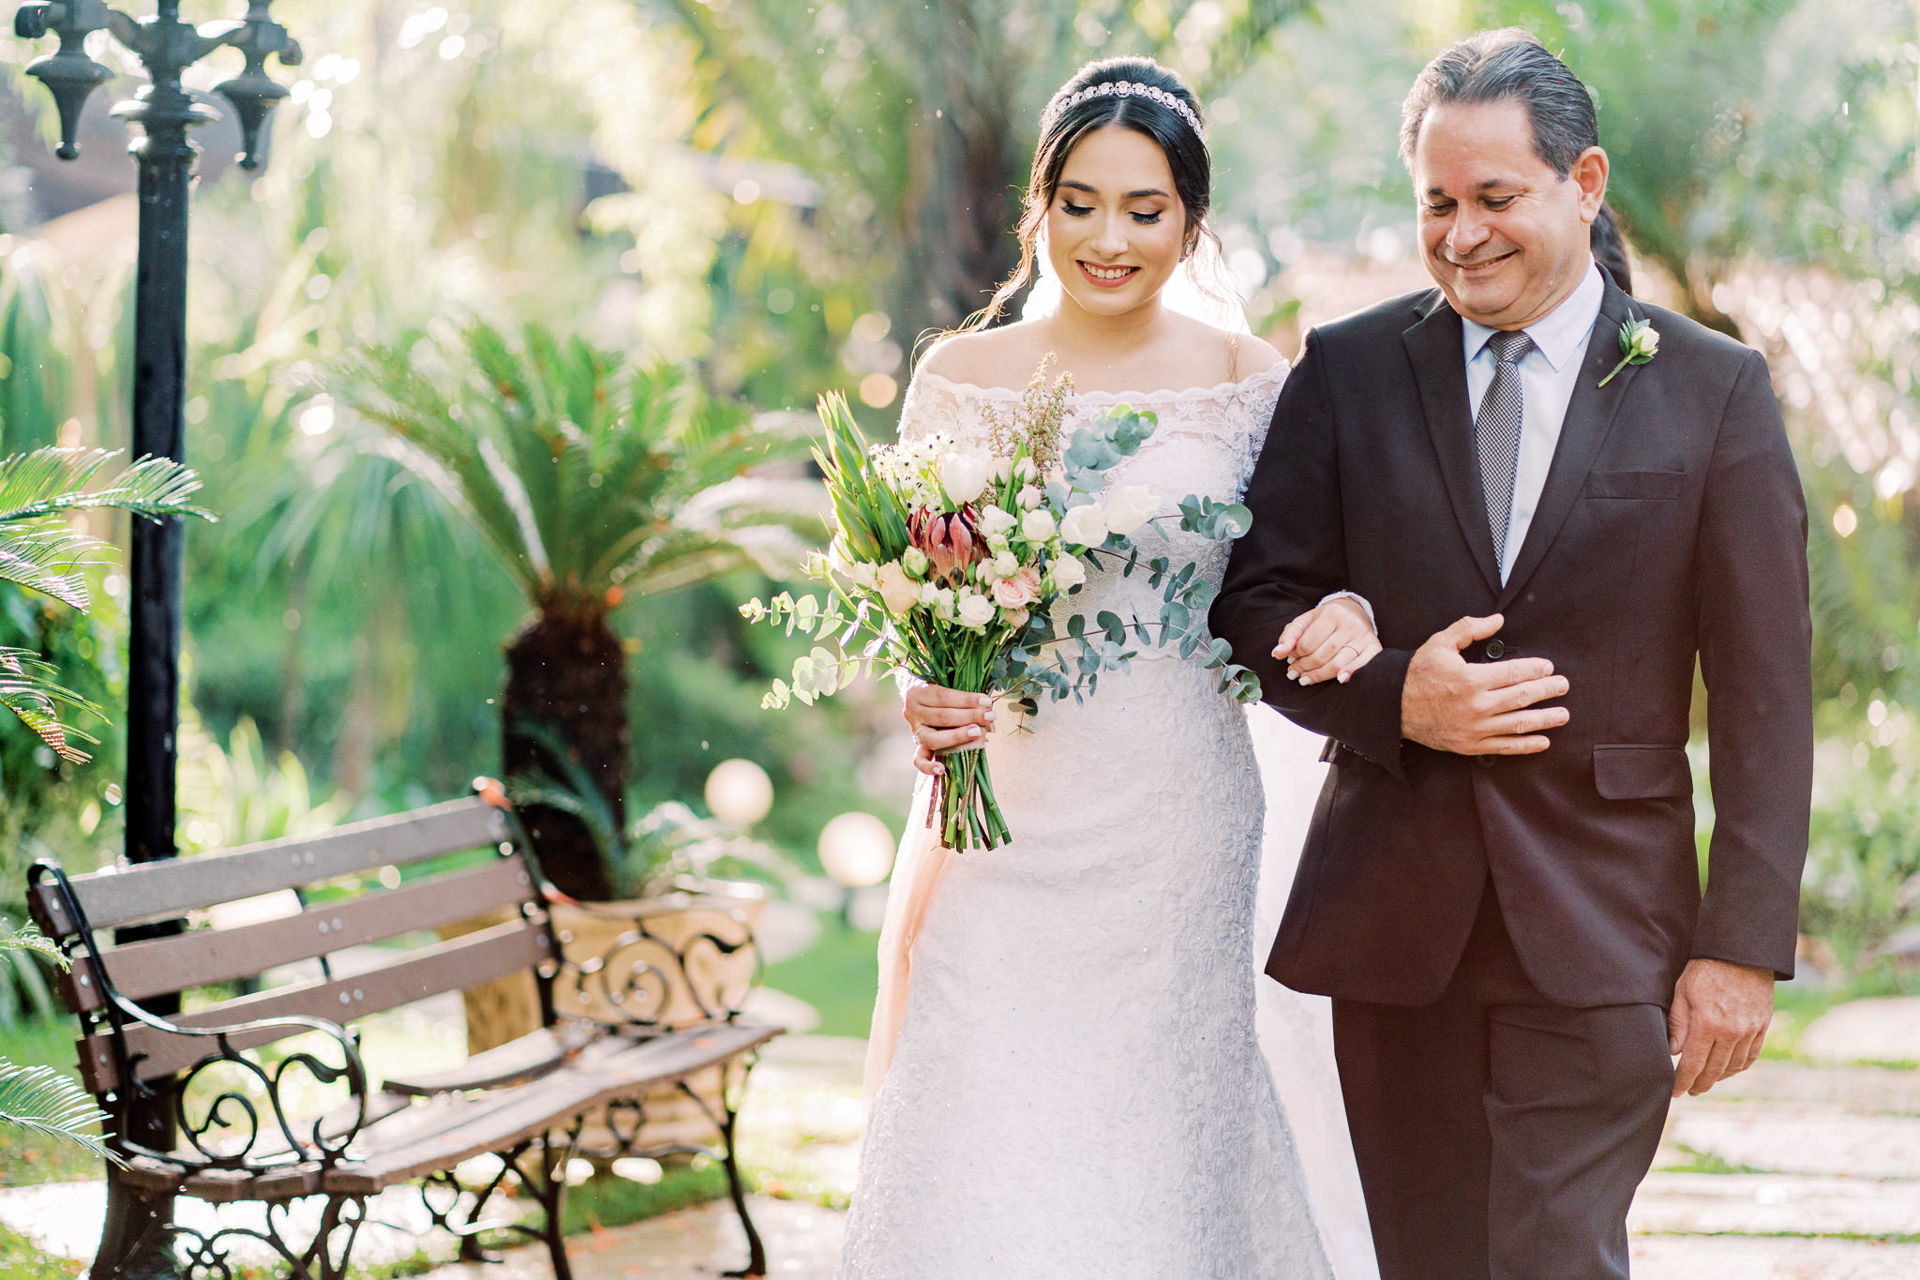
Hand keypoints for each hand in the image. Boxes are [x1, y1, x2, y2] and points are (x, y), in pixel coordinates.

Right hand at [904, 683, 993, 776]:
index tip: (987, 701)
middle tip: (990, 716)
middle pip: (941, 716)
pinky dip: (929, 767)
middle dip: (969, 716)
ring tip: (978, 732)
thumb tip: (987, 708)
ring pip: (933, 738)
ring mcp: (915, 732)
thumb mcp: (949, 688)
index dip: (966, 699)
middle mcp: (912, 712)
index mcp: (917, 692)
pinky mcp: (919, 747)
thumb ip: (963, 697)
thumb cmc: (945, 694)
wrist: (926, 702)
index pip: (943, 696)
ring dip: (958, 736)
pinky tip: (941, 769)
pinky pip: (919, 760)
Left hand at [1273, 597, 1380, 685]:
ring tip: (1306, 680)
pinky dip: (1351, 673)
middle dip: (1305, 667)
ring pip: (1339, 663)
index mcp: (1331, 613)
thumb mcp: (1306, 621)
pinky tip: (1339, 680)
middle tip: (1294, 674)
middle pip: (1322, 654)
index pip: (1308, 642)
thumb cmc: (1326, 620)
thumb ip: (1290, 635)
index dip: (1296, 655)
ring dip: (1320, 675)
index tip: (1290, 661)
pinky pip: (1363, 664)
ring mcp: (1364, 635)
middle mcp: (1350, 623)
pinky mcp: (1375, 646)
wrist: (1355, 611)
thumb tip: (1277, 653)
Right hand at [1399, 614, 1568, 754]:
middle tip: (1563, 686)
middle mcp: (1476, 705)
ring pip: (1519, 723)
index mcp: (1471, 678)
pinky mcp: (1470, 745)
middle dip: (1547, 691)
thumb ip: (1470, 628)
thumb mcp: (1440, 643)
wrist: (1394, 707)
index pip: (1514, 673)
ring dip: (1545, 719)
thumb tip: (1498, 620)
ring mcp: (1474, 728)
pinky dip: (1527, 745)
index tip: (1548, 667)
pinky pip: (1505, 746)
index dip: (1536, 669)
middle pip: (1522, 697)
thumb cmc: (1418, 673)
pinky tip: (1543, 740)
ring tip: (1563, 714)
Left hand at [1669, 958, 1773, 1096]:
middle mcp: (1731, 1032)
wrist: (1740, 953)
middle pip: (1714, 1070)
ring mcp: (1749, 1031)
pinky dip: (1739, 1067)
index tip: (1676, 1091)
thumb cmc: (1705, 969)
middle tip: (1690, 1091)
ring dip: (1719, 1077)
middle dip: (1700, 1084)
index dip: (1683, 1081)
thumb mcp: (1682, 992)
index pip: (1692, 1064)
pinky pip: (1751, 1055)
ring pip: (1733, 1066)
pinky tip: (1729, 1070)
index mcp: (1707, 1024)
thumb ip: (1678, 1024)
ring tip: (1706, 1082)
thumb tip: (1674, 1052)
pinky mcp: (1762, 1026)